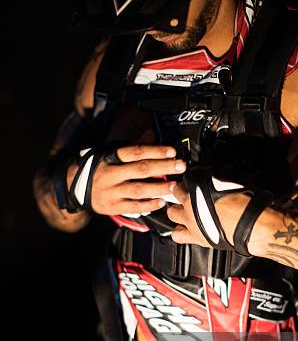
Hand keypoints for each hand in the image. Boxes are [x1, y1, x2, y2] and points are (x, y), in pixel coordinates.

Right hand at [67, 144, 185, 214]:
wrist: (74, 187)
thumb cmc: (99, 167)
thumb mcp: (111, 153)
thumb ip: (133, 146)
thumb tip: (152, 134)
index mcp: (110, 157)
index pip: (135, 152)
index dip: (154, 151)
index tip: (171, 152)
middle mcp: (110, 174)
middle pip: (140, 170)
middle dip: (163, 167)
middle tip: (180, 166)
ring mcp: (111, 192)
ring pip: (138, 190)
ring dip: (159, 188)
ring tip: (174, 186)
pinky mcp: (112, 207)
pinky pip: (133, 207)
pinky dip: (148, 205)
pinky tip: (161, 202)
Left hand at [167, 183, 250, 245]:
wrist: (249, 224)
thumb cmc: (246, 202)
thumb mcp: (235, 180)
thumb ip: (222, 176)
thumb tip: (222, 172)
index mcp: (199, 185)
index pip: (188, 177)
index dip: (192, 179)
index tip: (195, 181)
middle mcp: (190, 203)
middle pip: (175, 193)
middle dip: (180, 193)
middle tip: (188, 195)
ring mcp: (191, 220)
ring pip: (172, 213)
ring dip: (177, 211)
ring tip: (185, 212)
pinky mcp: (195, 236)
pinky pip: (178, 235)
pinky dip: (179, 232)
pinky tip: (185, 230)